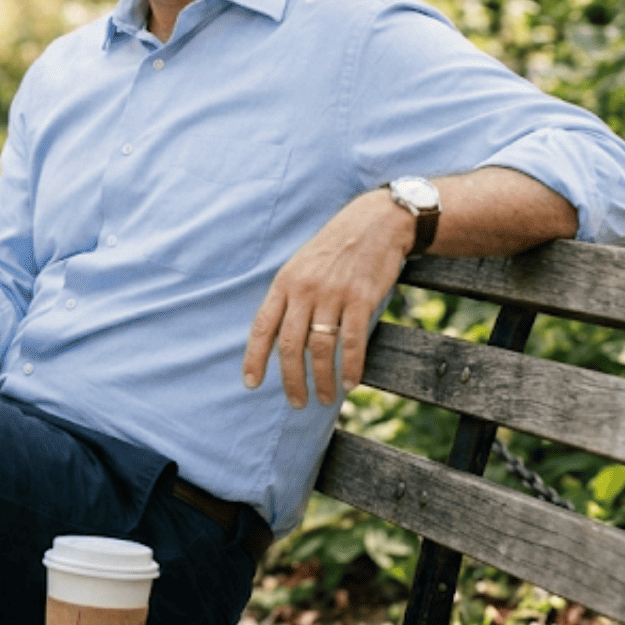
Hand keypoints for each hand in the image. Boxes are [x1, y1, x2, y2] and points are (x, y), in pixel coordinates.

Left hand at [244, 191, 411, 407]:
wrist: (373, 223)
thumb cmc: (333, 250)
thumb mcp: (300, 267)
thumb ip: (289, 299)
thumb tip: (279, 339)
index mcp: (284, 283)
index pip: (262, 327)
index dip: (254, 358)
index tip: (251, 384)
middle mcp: (304, 290)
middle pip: (290, 345)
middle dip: (291, 379)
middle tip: (297, 401)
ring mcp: (332, 294)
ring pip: (321, 348)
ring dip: (322, 379)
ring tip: (324, 398)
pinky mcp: (361, 298)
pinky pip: (352, 341)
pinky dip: (350, 366)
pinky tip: (349, 383)